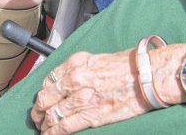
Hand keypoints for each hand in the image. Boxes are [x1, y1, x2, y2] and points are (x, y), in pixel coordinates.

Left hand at [32, 50, 150, 133]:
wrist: (148, 76)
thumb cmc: (129, 66)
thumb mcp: (98, 58)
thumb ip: (79, 68)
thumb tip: (67, 80)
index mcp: (76, 62)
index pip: (49, 79)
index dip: (43, 92)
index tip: (43, 99)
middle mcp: (75, 78)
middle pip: (45, 98)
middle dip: (38, 110)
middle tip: (37, 117)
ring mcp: (82, 98)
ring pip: (52, 114)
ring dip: (44, 124)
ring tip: (43, 129)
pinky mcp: (92, 115)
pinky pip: (64, 127)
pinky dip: (53, 133)